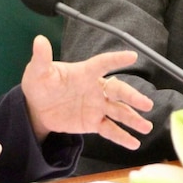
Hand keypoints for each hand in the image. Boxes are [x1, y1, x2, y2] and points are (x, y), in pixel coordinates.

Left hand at [21, 35, 152, 148]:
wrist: (36, 108)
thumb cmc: (40, 83)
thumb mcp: (37, 71)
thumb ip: (41, 58)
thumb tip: (39, 39)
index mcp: (84, 73)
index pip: (102, 64)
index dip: (116, 60)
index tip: (132, 56)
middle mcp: (95, 88)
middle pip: (117, 91)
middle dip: (132, 97)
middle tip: (146, 104)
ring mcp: (96, 106)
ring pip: (118, 111)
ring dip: (133, 118)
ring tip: (146, 127)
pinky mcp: (93, 122)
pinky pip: (110, 129)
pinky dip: (122, 137)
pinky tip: (134, 143)